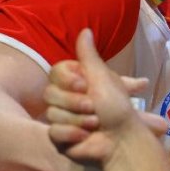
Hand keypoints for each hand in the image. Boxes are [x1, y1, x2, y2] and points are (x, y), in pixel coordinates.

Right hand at [44, 29, 167, 164]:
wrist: (120, 141)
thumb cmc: (117, 108)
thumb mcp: (103, 78)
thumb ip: (89, 55)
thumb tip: (85, 29)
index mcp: (78, 80)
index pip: (55, 72)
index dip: (68, 81)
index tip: (84, 85)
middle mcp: (67, 97)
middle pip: (49, 93)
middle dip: (74, 102)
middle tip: (94, 108)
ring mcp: (62, 117)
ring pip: (51, 113)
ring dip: (76, 119)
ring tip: (95, 125)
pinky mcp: (59, 137)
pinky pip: (53, 131)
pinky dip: (71, 133)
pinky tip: (84, 136)